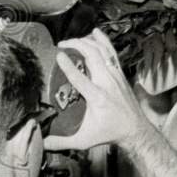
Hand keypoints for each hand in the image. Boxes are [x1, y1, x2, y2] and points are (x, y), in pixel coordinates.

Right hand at [43, 29, 149, 151]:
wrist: (135, 129)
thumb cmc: (109, 133)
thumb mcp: (84, 140)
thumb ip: (62, 142)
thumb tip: (42, 144)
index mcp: (97, 97)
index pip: (80, 77)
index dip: (68, 65)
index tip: (58, 54)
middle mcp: (107, 83)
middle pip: (92, 56)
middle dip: (76, 45)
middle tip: (61, 44)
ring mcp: (115, 76)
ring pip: (102, 51)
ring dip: (87, 42)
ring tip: (73, 40)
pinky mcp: (119, 74)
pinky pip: (111, 53)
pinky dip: (103, 41)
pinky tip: (95, 32)